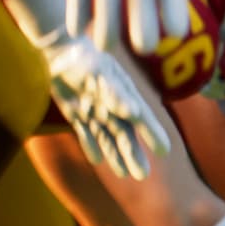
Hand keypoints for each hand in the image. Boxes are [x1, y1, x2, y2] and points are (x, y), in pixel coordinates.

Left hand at [47, 36, 169, 178]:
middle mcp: (112, 106)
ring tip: (124, 175)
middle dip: (133, 154)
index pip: (142, 119)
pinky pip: (85, 134)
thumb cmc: (84, 59)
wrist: (60, 50)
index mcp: (124, 95)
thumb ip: (116, 94)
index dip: (153, 135)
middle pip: (125, 134)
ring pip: (107, 138)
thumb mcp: (101, 74)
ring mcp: (95, 111)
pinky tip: (96, 161)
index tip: (164, 152)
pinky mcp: (77, 114)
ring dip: (115, 156)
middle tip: (142, 175)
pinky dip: (90, 146)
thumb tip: (135, 113)